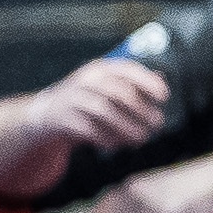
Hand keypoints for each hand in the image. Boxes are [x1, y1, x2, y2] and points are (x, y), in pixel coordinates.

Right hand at [25, 57, 168, 151]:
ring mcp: (73, 99)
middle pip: (119, 93)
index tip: (164, 97)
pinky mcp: (64, 119)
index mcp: (100, 68)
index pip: (127, 70)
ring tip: (141, 139)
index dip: (148, 82)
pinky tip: (117, 144)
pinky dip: (106, 138)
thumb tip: (162, 80)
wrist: (48, 113)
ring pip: (104, 112)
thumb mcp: (107, 85)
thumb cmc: (88, 99)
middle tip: (157, 124)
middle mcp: (85, 80)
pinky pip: (89, 129)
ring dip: (127, 128)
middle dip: (142, 111)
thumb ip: (132, 82)